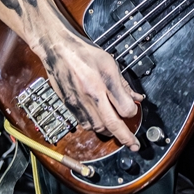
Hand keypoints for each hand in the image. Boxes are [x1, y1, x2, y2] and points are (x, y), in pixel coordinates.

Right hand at [38, 29, 144, 150]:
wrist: (58, 50)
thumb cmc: (84, 53)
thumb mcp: (110, 63)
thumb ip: (123, 84)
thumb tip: (136, 97)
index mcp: (104, 81)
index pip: (125, 108)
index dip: (133, 113)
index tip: (135, 112)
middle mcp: (91, 95)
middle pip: (111, 124)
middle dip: (124, 137)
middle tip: (133, 143)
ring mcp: (79, 102)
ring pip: (97, 127)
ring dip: (109, 131)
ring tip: (116, 130)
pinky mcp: (69, 105)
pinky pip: (84, 123)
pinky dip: (94, 126)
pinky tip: (100, 122)